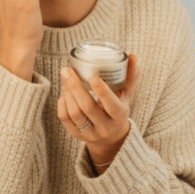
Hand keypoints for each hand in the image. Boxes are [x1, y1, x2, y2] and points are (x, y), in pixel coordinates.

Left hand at [57, 54, 138, 173]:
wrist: (112, 137)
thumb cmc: (119, 108)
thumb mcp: (127, 95)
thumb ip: (130, 76)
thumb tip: (132, 55)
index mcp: (119, 115)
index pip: (111, 104)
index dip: (101, 91)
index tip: (93, 75)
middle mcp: (105, 127)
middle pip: (87, 107)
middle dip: (75, 87)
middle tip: (67, 70)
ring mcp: (90, 133)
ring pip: (74, 113)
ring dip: (68, 93)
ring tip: (65, 78)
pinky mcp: (77, 135)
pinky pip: (65, 119)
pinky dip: (62, 103)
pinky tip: (64, 92)